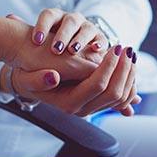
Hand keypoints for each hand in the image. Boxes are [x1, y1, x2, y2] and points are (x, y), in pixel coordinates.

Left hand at [3, 16, 98, 80]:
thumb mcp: (36, 40)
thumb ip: (24, 29)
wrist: (69, 58)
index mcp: (56, 17)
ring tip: (72, 51)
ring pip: (86, 29)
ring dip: (79, 39)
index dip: (43, 26)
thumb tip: (9, 17)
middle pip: (69, 21)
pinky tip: (95, 50)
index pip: (49, 15)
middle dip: (62, 34)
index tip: (36, 40)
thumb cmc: (47, 49)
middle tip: (55, 49)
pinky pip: (102, 39)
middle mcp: (73, 20)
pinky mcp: (100, 39)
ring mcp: (88, 28)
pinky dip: (99, 44)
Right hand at [11, 45, 140, 116]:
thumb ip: (38, 79)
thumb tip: (52, 77)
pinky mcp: (96, 99)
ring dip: (129, 74)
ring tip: (130, 53)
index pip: (98, 84)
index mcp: (68, 103)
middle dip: (124, 69)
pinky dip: (127, 80)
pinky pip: (119, 96)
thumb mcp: (26, 78)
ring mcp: (91, 106)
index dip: (110, 65)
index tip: (115, 47)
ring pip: (120, 96)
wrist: (29, 84)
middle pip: (114, 92)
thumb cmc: (27, 76)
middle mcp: (82, 109)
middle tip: (128, 48)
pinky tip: (129, 63)